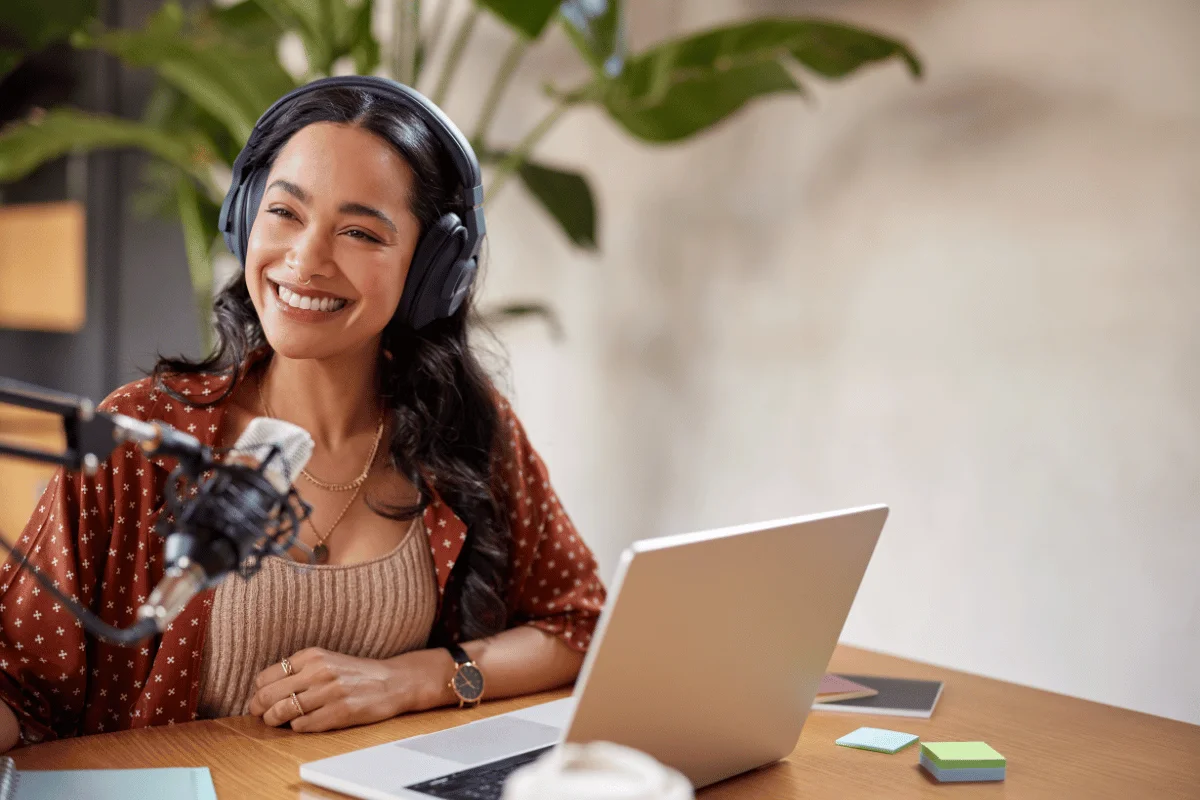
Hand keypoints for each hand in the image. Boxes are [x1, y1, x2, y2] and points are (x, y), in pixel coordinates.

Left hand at [248, 647, 448, 732]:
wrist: (392, 681)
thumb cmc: (355, 673)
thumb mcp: (326, 660)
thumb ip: (298, 670)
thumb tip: (263, 690)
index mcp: (312, 656)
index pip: (265, 677)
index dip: (259, 691)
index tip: (261, 698)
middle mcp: (319, 672)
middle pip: (268, 695)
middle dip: (259, 708)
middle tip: (261, 713)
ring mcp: (329, 693)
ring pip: (281, 712)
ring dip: (274, 721)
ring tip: (278, 721)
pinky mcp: (339, 713)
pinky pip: (302, 726)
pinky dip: (297, 728)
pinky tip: (303, 723)